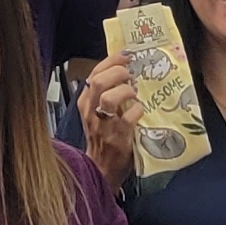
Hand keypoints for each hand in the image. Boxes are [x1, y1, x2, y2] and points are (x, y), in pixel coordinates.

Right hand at [76, 56, 140, 173]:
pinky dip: (138, 110)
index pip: (93, 74)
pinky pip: (129, 117)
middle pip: (99, 81)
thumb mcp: (97, 113)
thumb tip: (123, 72)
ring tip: (134, 92)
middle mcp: (91, 112)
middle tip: (131, 75)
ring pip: (109, 97)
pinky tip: (140, 111)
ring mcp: (103, 125)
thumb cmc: (103, 138)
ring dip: (126, 90)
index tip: (125, 56)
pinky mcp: (118, 137)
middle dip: (118, 72)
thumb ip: (106, 93)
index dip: (111, 61)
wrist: (100, 168)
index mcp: (85, 102)